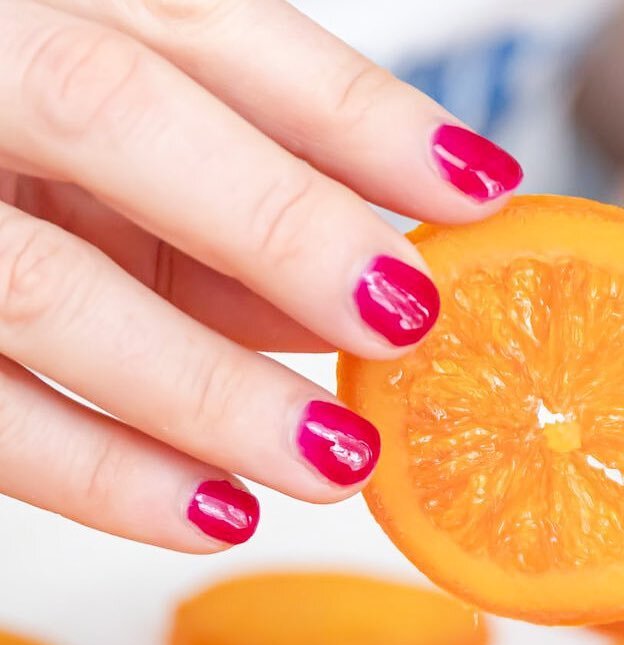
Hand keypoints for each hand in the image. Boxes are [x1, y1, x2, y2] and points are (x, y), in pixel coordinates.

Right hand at [0, 0, 521, 549]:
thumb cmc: (37, 179)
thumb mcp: (128, 160)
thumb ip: (237, 194)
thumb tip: (384, 276)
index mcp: (38, 14)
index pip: (204, 28)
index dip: (353, 112)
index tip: (479, 189)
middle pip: (113, 113)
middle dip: (279, 220)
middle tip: (406, 316)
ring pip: (51, 291)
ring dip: (213, 389)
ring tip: (339, 458)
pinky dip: (110, 479)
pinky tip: (220, 514)